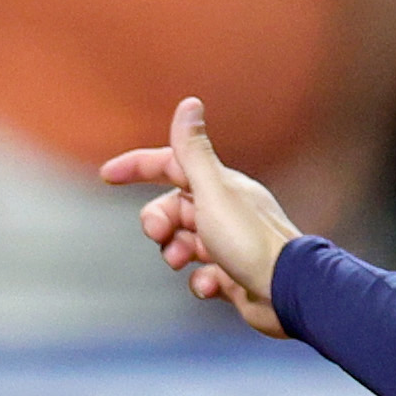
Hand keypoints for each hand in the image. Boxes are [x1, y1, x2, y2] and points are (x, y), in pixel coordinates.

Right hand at [96, 95, 300, 336]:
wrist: (287, 292)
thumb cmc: (250, 241)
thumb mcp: (213, 192)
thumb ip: (193, 152)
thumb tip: (189, 103)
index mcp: (219, 184)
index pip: (170, 164)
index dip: (137, 167)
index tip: (108, 175)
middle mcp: (224, 209)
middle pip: (171, 209)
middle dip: (158, 223)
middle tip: (160, 236)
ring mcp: (228, 244)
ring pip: (182, 244)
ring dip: (175, 254)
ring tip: (185, 263)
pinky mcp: (232, 276)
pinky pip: (201, 275)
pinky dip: (200, 282)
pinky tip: (214, 286)